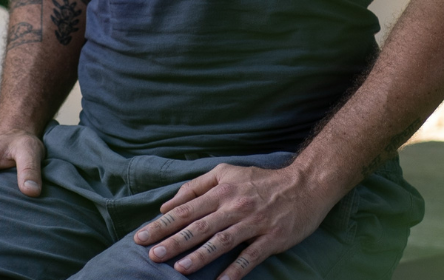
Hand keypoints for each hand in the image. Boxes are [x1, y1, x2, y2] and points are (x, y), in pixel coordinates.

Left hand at [132, 162, 335, 278]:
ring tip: (178, 269)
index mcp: (220, 190)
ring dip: (199, 257)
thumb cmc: (258, 180)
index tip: (142, 236)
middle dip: (173, 241)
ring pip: (220, 242)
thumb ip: (195, 187)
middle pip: (198, 226)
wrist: (302, 185)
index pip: (185, 209)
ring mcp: (252, 223)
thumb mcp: (225, 173)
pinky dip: (235, 271)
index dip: (162, 223)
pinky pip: (250, 257)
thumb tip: (167, 204)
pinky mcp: (271, 239)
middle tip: (152, 255)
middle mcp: (233, 206)